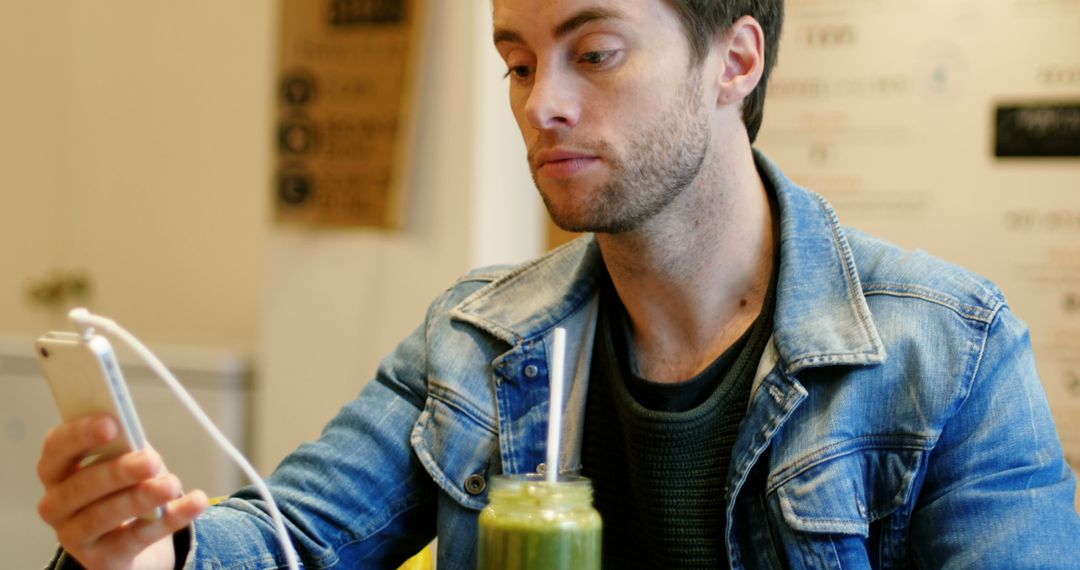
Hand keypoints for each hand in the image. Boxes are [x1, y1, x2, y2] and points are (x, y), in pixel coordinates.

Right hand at [37, 415, 208, 569]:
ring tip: (172, 485)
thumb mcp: (122, 461)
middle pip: (80, 486)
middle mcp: (56, 505)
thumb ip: (125, 450)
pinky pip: (136, 538)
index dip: (80, 434)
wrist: (126, 539)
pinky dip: (170, 519)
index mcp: (56, 470)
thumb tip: (140, 446)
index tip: (112, 423)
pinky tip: (195, 503)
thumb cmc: (119, 487)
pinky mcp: (101, 559)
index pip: (57, 448)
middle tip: (151, 461)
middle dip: (117, 471)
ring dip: (141, 498)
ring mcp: (74, 535)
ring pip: (102, 516)